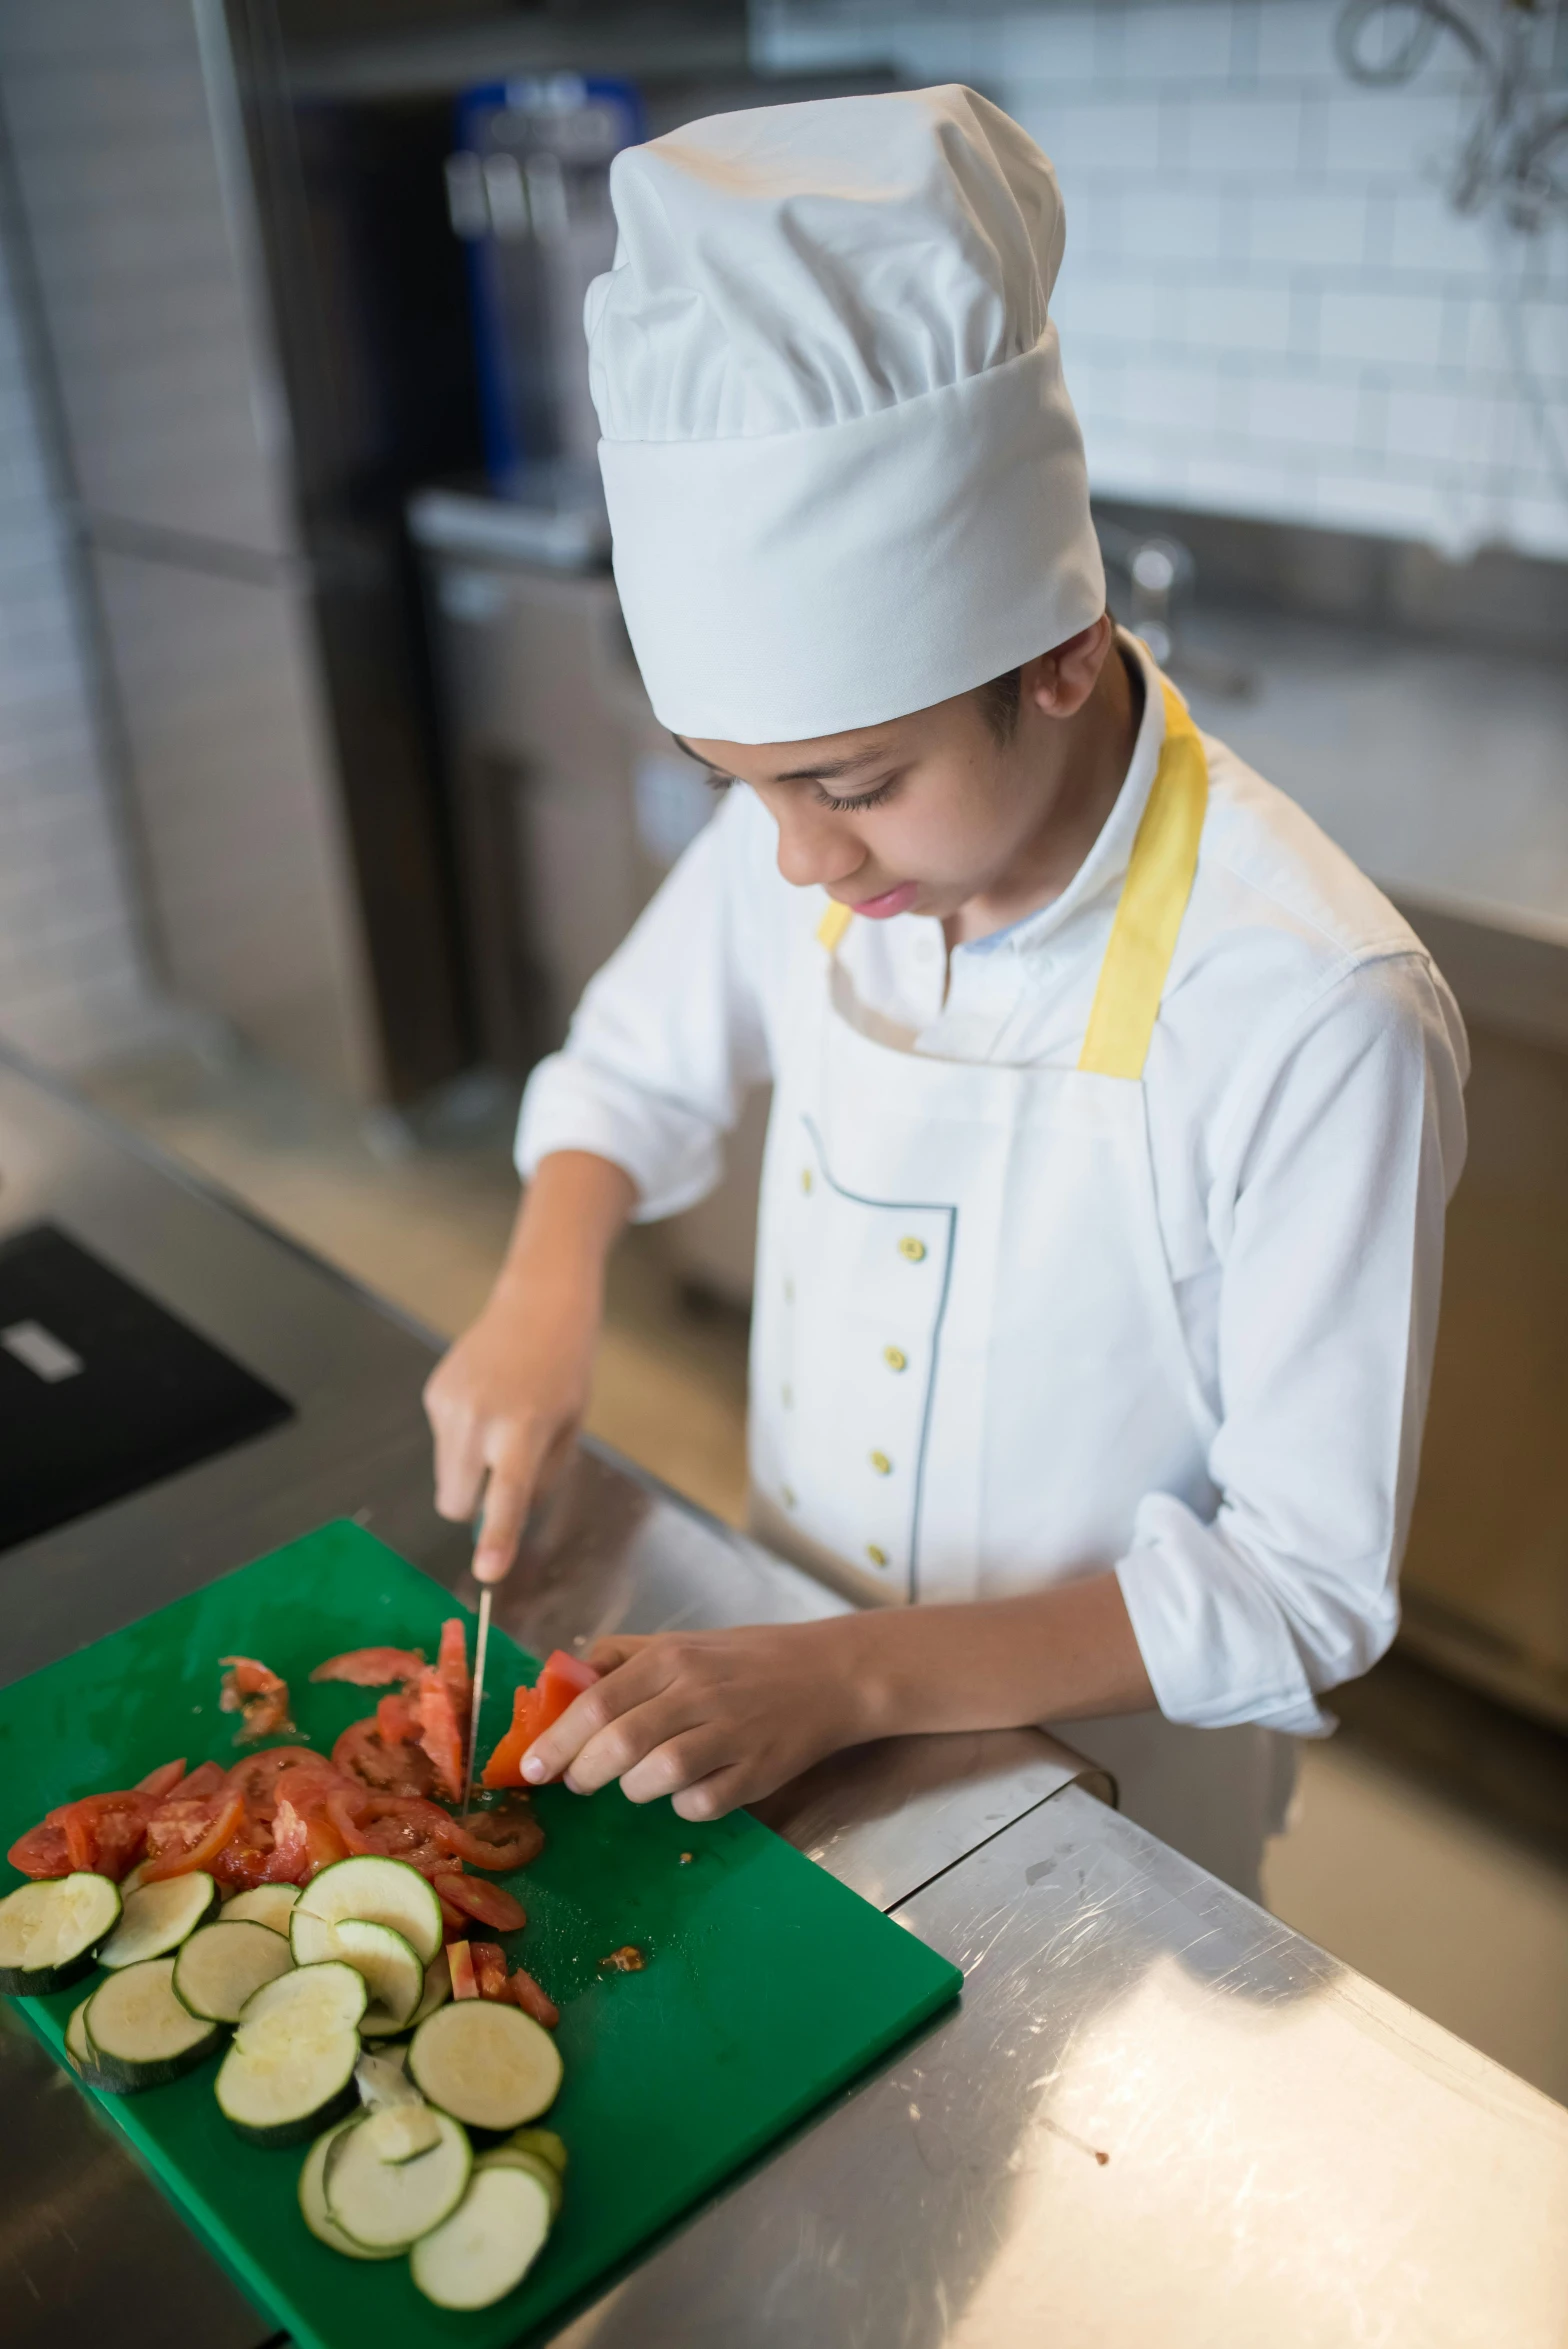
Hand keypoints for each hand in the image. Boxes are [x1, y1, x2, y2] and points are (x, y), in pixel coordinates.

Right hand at [423, 1271, 596, 1582]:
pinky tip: (486, 1400)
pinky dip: (462, 1437)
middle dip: (473, 1507)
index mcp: (525, 1428)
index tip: (487, 1572)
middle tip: (503, 1476)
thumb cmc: (566, 1370)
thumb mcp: (569, 1428)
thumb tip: (500, 1521)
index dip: (497, 1538)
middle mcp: (480, 1418)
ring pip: (447, 1476)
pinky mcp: (433, 1393)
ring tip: (501, 1421)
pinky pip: (443, 1442)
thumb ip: (538, 1479)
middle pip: (455, 1502)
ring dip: (469, 1469)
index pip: (507, 1496)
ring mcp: (450, 1404)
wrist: (538, 1304)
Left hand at [520, 1621, 874, 1820]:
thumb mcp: (682, 1642)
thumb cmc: (746, 1659)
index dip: (556, 1742)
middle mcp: (697, 1693)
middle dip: (584, 1772)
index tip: (532, 1769)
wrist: (831, 1673)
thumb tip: (561, 1679)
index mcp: (671, 1658)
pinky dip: (683, 1807)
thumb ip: (622, 1659)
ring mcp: (730, 1735)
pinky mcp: (758, 1773)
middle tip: (576, 1783)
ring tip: (635, 1783)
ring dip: (633, 1790)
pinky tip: (687, 1791)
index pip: (595, 1703)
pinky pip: (700, 1805)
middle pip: (619, 1745)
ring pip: (656, 1778)